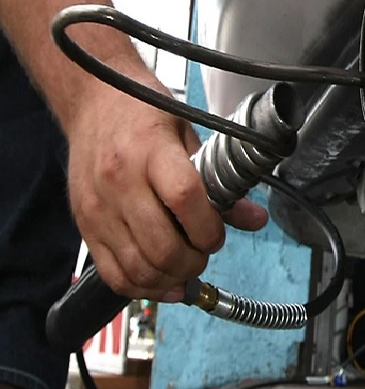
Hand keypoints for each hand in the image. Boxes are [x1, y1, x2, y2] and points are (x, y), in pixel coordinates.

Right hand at [65, 65, 268, 300]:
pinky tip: (161, 281)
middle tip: (204, 252)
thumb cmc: (143, 114)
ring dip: (171, 279)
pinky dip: (141, 287)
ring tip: (187, 266)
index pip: (184, 199)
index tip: (217, 234)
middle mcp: (119, 182)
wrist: (94, 101)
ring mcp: (98, 208)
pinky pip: (112, 273)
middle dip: (194, 261)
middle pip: (161, 246)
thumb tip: (255, 218)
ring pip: (138, 267)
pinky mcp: (84, 225)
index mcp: (151, 152)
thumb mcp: (190, 135)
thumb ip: (220, 181)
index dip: (208, 228)